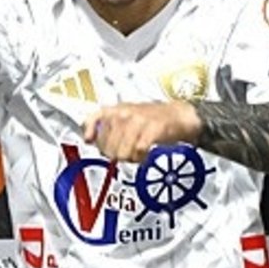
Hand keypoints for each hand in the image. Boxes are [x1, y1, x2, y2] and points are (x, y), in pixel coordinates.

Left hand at [83, 101, 202, 163]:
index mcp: (115, 109)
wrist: (179, 114)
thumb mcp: (124, 116)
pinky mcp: (153, 129)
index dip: (93, 136)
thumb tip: (89, 140)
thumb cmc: (151, 118)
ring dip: (129, 158)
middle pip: (107, 144)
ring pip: (122, 151)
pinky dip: (141, 158)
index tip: (92, 143)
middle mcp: (124, 113)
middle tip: (123, 153)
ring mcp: (138, 120)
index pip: (93, 120)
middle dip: (114, 154)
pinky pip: (139, 151)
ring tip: (135, 154)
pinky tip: (143, 155)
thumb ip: (106, 126)